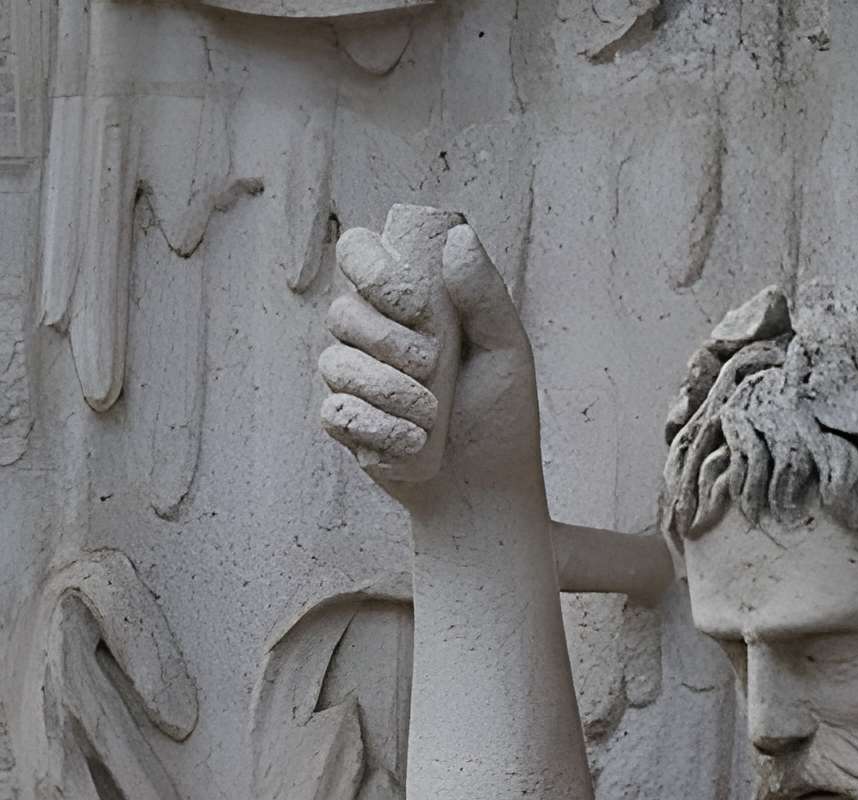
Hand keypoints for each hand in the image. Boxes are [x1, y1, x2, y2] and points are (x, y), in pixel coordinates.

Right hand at [321, 221, 539, 496]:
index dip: (372, 270)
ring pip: (336, 363)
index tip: (416, 306)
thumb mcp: (506, 350)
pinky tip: (412, 444)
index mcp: (401, 301)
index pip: (357, 254)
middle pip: (342, 311)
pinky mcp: (345, 424)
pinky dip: (377, 428)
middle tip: (431, 366)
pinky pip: (335, 413)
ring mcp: (352, 379)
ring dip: (388, 391)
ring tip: (432, 416)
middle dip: (387, 340)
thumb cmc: (499, 415)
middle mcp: (369, 333)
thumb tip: (456, 237)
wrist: (487, 489)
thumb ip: (485, 295)